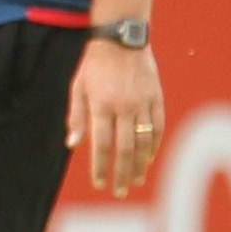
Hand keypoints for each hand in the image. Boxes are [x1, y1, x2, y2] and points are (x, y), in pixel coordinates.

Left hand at [67, 39, 163, 197]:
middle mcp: (123, 107)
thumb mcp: (77, 88)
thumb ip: (76, 117)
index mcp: (101, 106)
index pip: (101, 145)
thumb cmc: (93, 65)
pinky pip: (158, 126)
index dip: (100, 167)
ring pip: (144, 141)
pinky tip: (149, 158)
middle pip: (125, 149)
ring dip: (140, 164)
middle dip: (121, 173)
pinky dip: (154, 144)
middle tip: (118, 191)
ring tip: (135, 180)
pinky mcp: (156, 97)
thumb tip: (72, 145)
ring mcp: (142, 103)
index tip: (99, 183)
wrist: (121, 40)